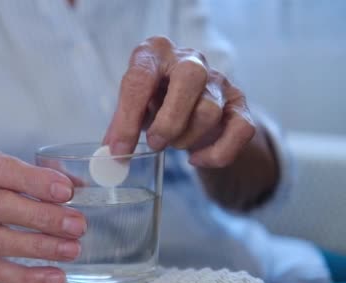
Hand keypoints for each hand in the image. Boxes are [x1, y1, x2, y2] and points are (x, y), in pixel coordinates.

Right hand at [0, 150, 86, 282]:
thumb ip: (36, 174)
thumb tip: (79, 185)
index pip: (3, 171)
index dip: (35, 181)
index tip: (66, 191)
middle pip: (2, 207)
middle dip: (43, 217)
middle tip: (77, 224)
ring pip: (0, 241)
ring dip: (40, 247)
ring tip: (72, 249)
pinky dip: (27, 278)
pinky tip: (55, 277)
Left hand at [103, 36, 254, 167]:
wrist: (187, 99)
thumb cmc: (154, 99)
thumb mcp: (134, 106)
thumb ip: (121, 126)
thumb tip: (111, 155)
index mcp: (155, 53)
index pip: (140, 79)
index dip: (127, 119)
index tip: (119, 149)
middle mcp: (190, 59)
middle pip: (189, 81)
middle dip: (169, 123)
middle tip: (154, 143)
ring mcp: (217, 80)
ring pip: (209, 110)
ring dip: (186, 139)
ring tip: (172, 143)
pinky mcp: (238, 102)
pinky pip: (241, 130)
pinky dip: (217, 153)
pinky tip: (196, 159)